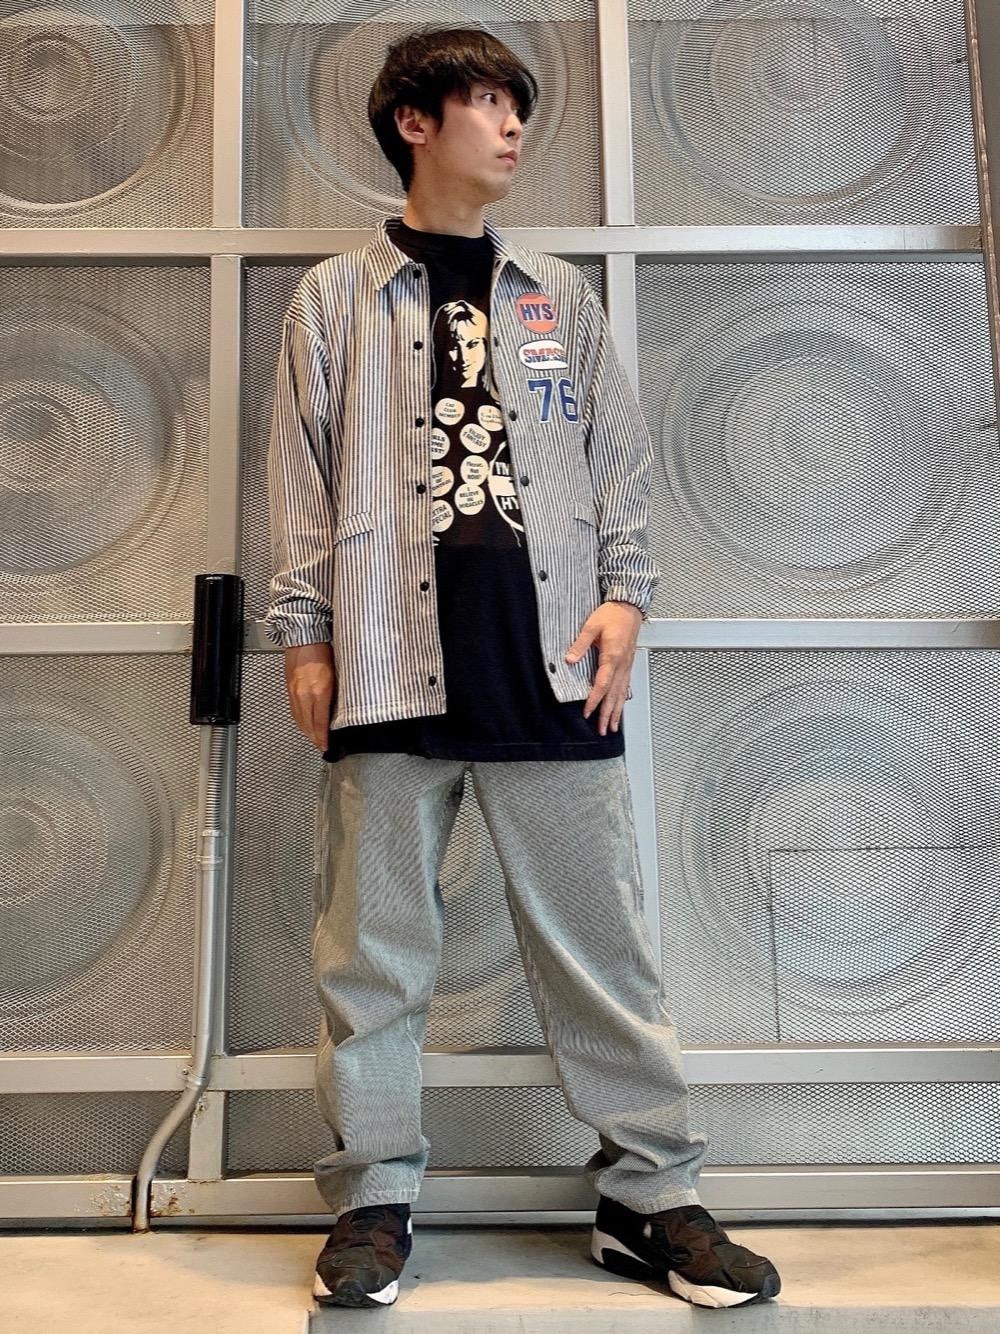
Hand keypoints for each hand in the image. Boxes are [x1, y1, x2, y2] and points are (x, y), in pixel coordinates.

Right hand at [283, 642, 334, 749]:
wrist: (304, 636)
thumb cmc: (323, 650)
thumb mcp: (337, 673)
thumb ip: (337, 693)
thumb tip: (340, 708)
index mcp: (319, 691)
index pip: (320, 722)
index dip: (323, 737)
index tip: (327, 745)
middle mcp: (304, 694)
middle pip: (308, 725)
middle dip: (315, 738)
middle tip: (322, 746)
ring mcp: (294, 692)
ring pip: (299, 719)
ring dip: (306, 732)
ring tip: (314, 739)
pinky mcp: (289, 688)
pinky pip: (293, 711)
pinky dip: (299, 721)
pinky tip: (304, 724)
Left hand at [564, 600, 641, 734]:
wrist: (629, 607)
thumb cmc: (613, 614)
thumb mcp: (591, 626)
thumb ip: (580, 644)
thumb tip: (570, 659)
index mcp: (612, 656)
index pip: (602, 684)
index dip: (594, 700)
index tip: (588, 712)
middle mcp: (622, 664)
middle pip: (614, 695)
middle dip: (608, 714)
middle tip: (604, 730)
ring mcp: (627, 665)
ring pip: (622, 693)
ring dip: (617, 711)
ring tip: (614, 726)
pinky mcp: (628, 664)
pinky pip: (625, 686)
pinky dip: (622, 700)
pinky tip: (620, 707)